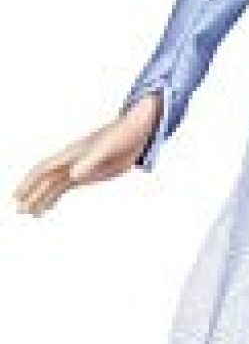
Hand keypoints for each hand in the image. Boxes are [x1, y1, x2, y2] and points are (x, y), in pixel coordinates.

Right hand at [12, 91, 162, 215]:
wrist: (135, 129)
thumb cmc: (121, 134)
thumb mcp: (106, 149)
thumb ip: (90, 162)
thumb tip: (73, 176)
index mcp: (71, 154)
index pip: (44, 170)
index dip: (29, 183)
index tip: (17, 196)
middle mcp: (71, 161)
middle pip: (45, 180)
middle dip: (32, 195)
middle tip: (19, 211)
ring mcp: (79, 167)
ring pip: (53, 185)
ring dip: (41, 198)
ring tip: (30, 214)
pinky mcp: (89, 173)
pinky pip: (65, 187)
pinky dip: (54, 197)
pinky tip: (48, 206)